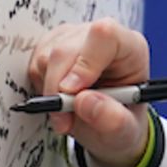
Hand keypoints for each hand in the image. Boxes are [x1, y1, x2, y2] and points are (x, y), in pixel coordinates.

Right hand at [26, 18, 152, 166]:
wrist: (107, 124)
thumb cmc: (121, 121)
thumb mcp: (126, 131)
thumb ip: (113, 119)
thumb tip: (84, 101)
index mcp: (130, 48)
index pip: (105, 35)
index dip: (85, 63)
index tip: (73, 92)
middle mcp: (100, 38)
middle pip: (66, 49)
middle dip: (59, 89)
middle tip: (65, 119)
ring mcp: (74, 38)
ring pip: (46, 57)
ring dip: (51, 91)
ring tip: (68, 112)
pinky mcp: (53, 46)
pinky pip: (35, 64)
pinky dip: (42, 87)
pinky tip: (61, 99)